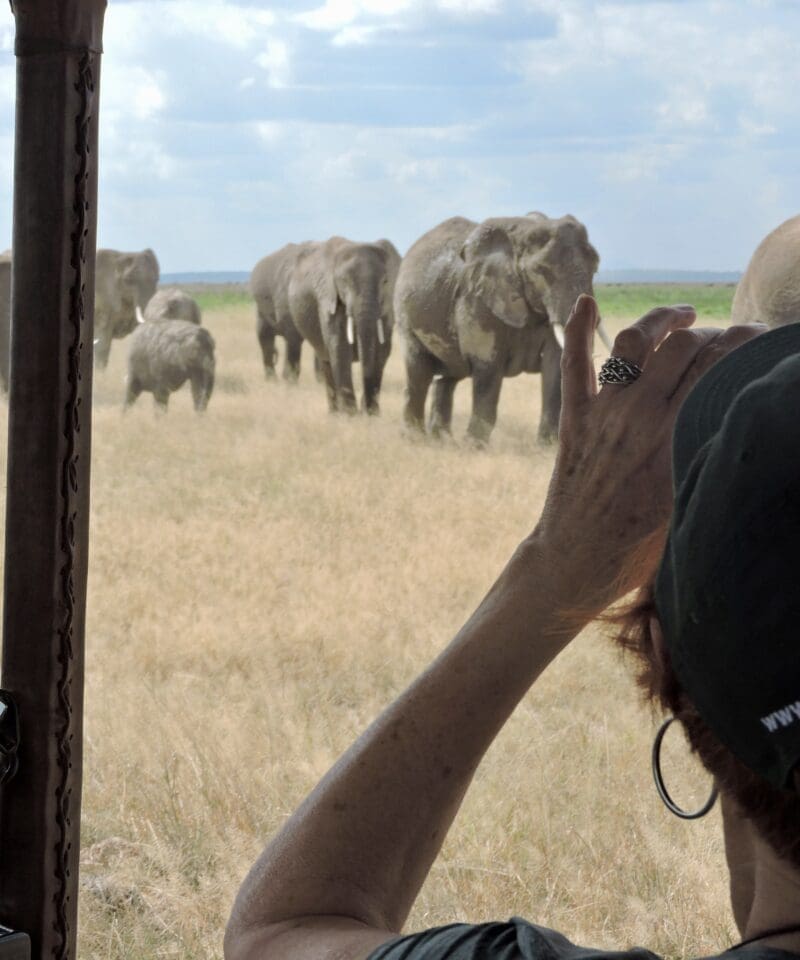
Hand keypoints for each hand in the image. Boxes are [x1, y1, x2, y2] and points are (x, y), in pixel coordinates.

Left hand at [532, 295, 763, 615]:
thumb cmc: (638, 547)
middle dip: (710, 333)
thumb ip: (708, 454)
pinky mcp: (575, 418)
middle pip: (681, 347)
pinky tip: (584, 301)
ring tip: (682, 318)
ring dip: (660, 322)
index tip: (757, 337)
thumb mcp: (691, 502)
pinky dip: (576, 328)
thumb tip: (737, 424)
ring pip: (632, 342)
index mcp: (673, 436)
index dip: (741, 342)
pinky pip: (573, 363)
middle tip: (724, 338)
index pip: (715, 366)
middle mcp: (637, 414)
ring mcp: (602, 413)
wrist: (574, 562)